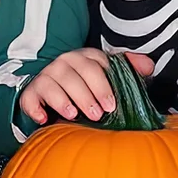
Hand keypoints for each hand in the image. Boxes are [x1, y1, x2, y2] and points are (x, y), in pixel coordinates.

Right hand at [16, 48, 154, 124]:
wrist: (61, 96)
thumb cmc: (90, 87)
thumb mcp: (111, 77)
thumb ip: (130, 70)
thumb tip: (148, 66)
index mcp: (85, 58)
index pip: (94, 64)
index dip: (103, 85)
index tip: (112, 105)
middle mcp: (64, 64)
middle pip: (72, 74)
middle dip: (86, 95)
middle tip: (98, 114)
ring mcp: (46, 77)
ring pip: (51, 84)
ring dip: (63, 100)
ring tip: (74, 115)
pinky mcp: (32, 93)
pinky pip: (29, 98)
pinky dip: (35, 108)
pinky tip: (44, 118)